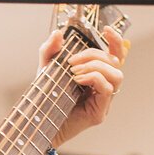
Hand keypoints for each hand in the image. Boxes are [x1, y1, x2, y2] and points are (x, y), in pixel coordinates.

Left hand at [37, 25, 128, 147]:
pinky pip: (107, 89)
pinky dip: (93, 78)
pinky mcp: (99, 113)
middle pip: (115, 62)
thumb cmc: (45, 99)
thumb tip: (58, 34)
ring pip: (116, 75)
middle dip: (93, 55)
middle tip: (71, 61)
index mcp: (96, 75)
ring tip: (74, 72)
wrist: (37, 124)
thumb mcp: (45, 69)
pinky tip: (77, 80)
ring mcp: (103, 101)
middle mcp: (103, 88)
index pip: (114, 55)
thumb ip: (50, 51)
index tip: (105, 30)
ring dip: (96, 67)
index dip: (115, 40)